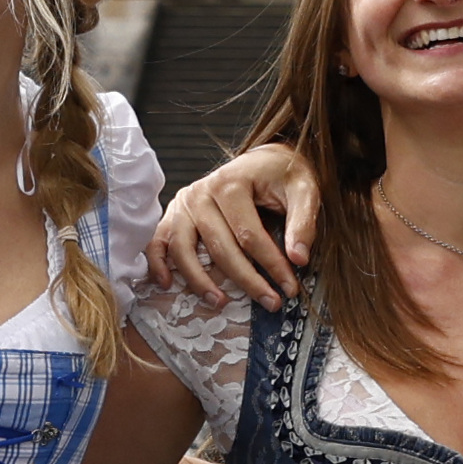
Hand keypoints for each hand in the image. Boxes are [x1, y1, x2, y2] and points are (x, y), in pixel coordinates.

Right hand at [147, 143, 324, 316]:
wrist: (262, 160)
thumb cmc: (281, 175)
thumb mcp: (303, 190)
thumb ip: (302, 222)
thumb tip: (298, 258)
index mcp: (231, 183)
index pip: (249, 234)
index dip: (272, 265)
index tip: (290, 288)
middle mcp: (201, 192)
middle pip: (219, 247)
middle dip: (246, 280)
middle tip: (270, 302)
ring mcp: (184, 204)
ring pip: (184, 250)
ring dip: (199, 281)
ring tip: (220, 302)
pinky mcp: (174, 214)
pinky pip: (159, 242)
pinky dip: (158, 264)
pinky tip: (167, 284)